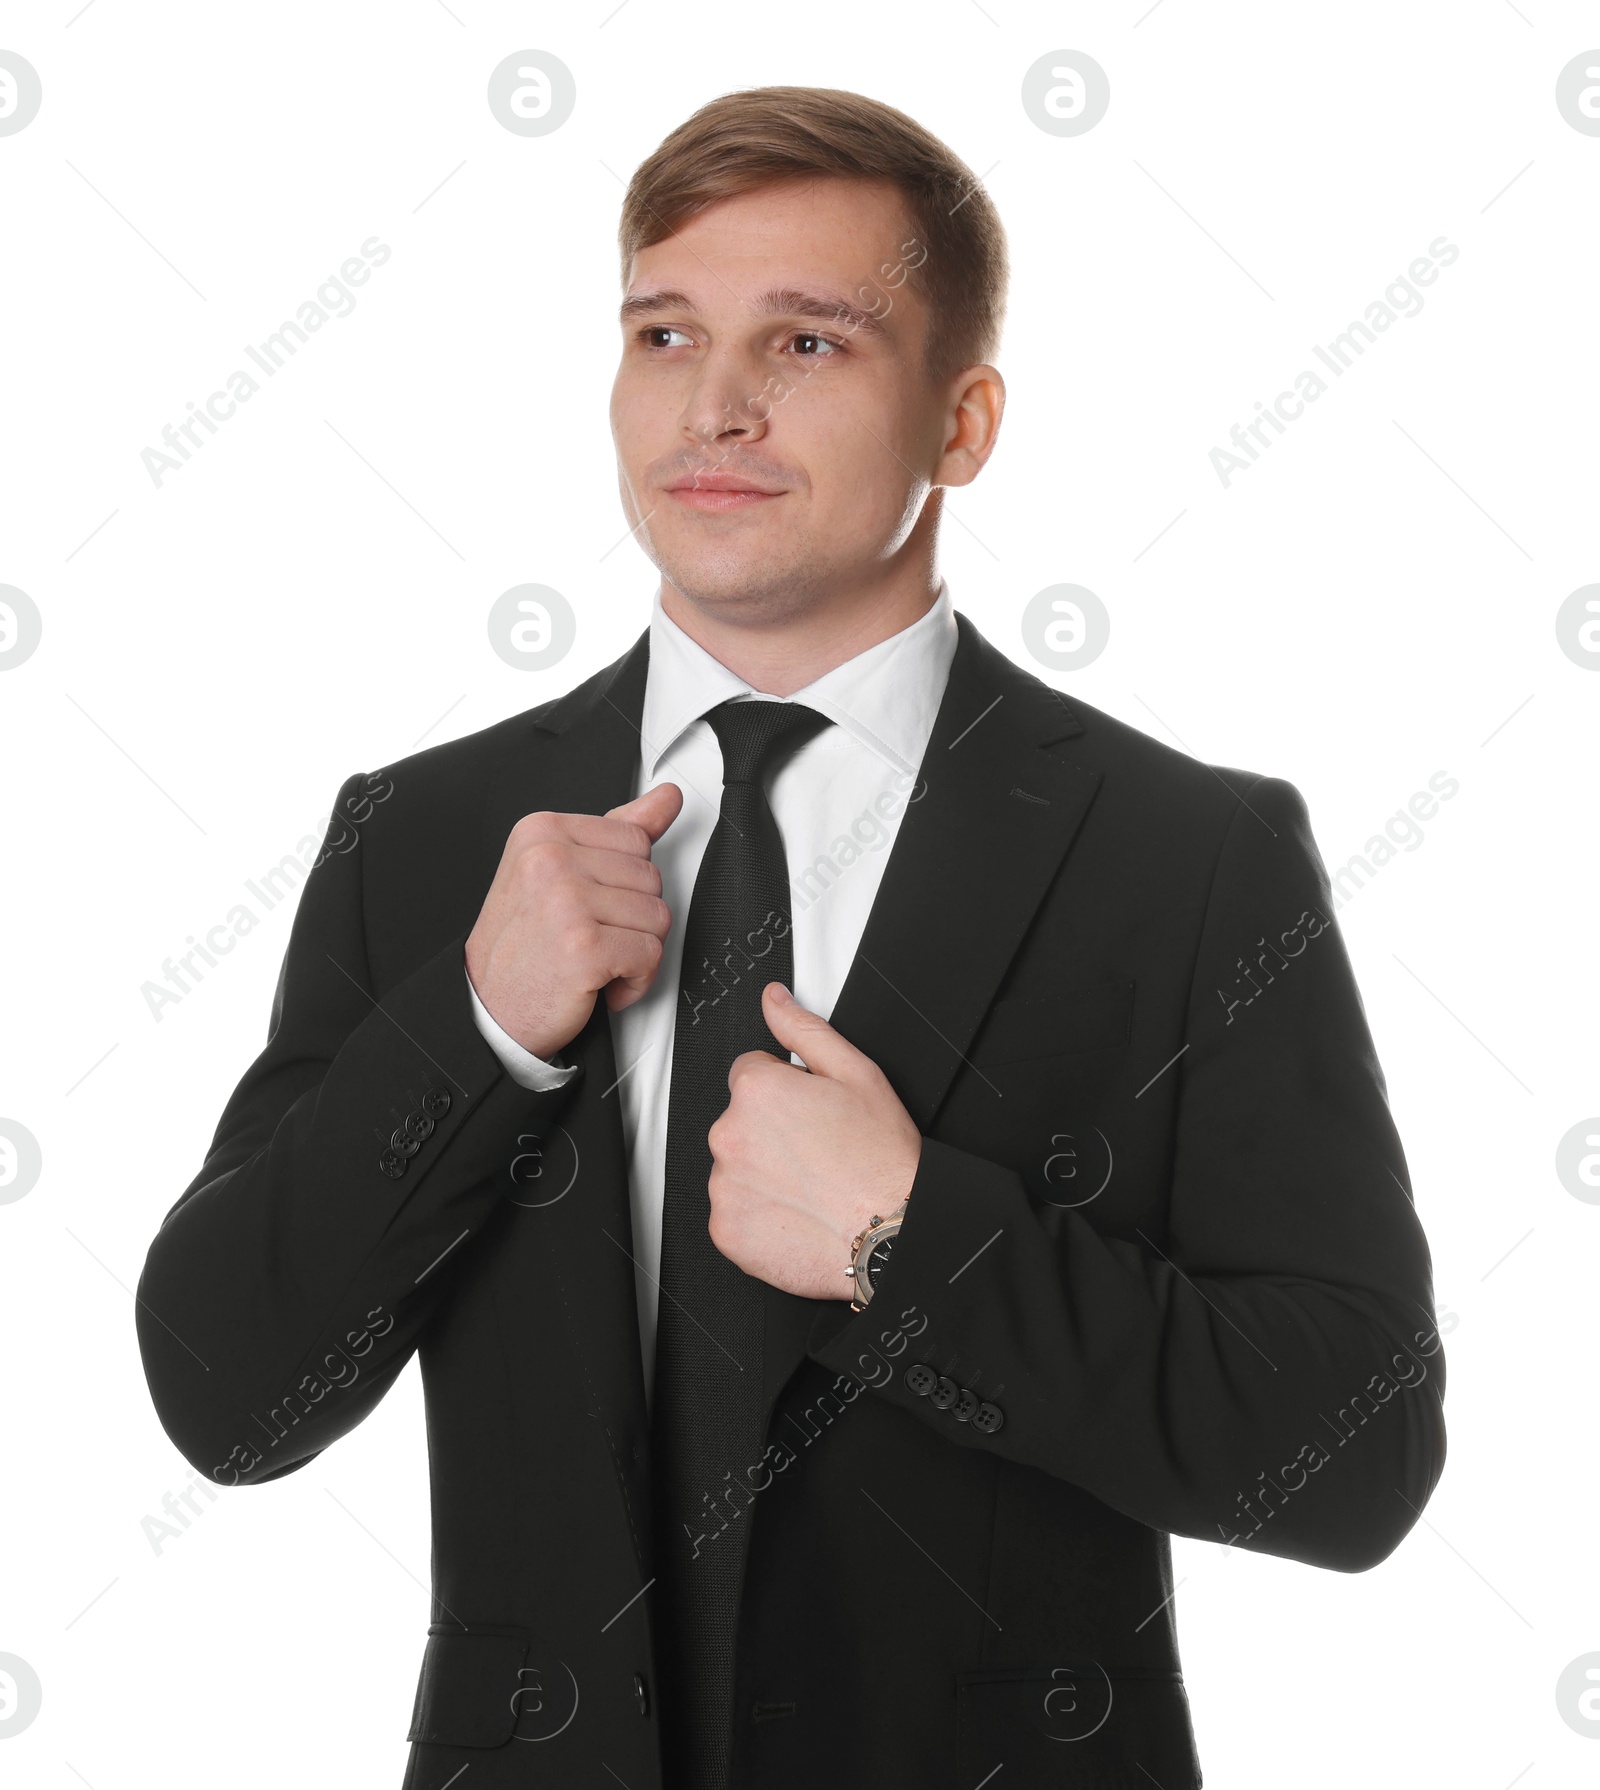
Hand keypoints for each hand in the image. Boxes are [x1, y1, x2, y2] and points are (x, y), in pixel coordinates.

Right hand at [465, 783, 682, 1059]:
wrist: (487, 1010)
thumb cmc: (521, 945)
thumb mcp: (559, 874)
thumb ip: (614, 834)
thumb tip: (665, 798)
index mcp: (543, 832)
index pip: (636, 840)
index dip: (624, 884)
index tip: (592, 905)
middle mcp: (551, 860)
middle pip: (651, 878)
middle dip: (631, 919)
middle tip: (588, 938)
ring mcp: (567, 901)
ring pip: (658, 917)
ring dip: (635, 952)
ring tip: (593, 960)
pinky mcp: (584, 947)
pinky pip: (650, 954)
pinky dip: (635, 981)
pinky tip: (600, 982)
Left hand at [706, 982, 921, 1300]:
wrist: (892, 1236)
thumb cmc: (881, 1161)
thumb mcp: (856, 1074)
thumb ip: (804, 1029)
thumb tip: (774, 1000)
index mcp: (757, 1090)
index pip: (751, 1073)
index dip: (787, 1091)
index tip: (812, 1114)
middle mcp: (730, 1135)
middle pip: (741, 1120)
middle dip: (772, 1131)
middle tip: (818, 1151)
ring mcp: (724, 1186)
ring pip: (737, 1166)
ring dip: (763, 1172)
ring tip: (812, 1185)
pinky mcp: (726, 1230)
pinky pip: (734, 1212)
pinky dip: (759, 1214)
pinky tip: (798, 1212)